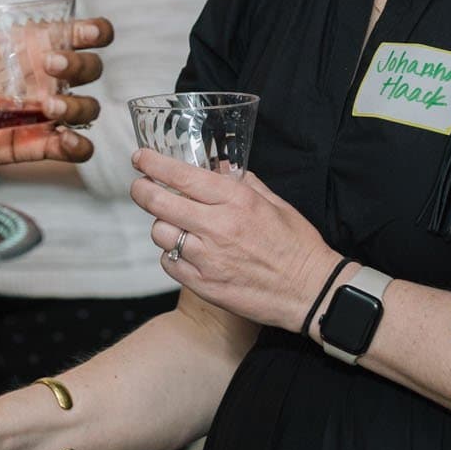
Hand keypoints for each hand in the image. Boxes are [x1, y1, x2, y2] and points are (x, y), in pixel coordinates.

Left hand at [0, 18, 111, 168]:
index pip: (79, 34)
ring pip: (88, 108)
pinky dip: (78, 146)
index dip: (95, 31)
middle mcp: (46, 78)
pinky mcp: (36, 145)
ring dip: (78, 106)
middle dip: (80, 64)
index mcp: (31, 47)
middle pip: (91, 68)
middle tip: (49, 64)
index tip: (86, 34)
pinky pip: (72, 148)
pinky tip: (63, 141)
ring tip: (48, 107)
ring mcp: (44, 114)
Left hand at [129, 151, 339, 333]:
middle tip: (139, 186)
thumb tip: (220, 169)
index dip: (154, 164)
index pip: (183, 176)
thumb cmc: (298, 245)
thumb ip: (244, 183)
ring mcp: (208, 258)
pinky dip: (170, 254)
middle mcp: (218, 227)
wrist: (311, 291)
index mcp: (237, 201)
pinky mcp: (204, 285)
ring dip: (161, 225)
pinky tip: (184, 251)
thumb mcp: (275, 203)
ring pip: (160, 233)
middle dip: (142, 190)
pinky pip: (169, 263)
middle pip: (160, 203)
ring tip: (173, 224)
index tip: (140, 158)